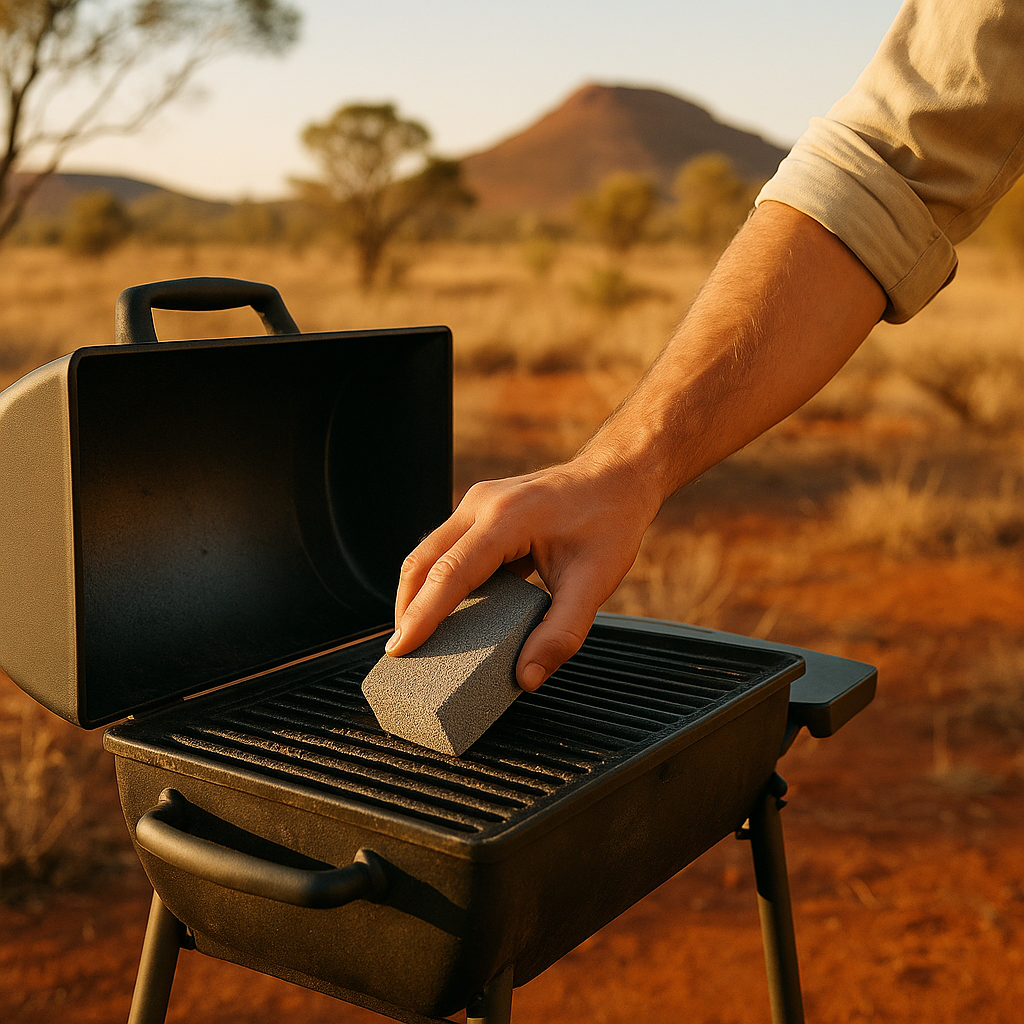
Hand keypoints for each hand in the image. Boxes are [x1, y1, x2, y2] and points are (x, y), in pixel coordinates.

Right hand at [387, 451, 659, 689]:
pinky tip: (438, 610)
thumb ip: (562, 633)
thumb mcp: (594, 583)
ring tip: (413, 637)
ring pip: (428, 551)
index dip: (422, 615)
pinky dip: (434, 579)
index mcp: (506, 519)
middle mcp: (482, 504)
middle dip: (407, 609)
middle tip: (398, 653)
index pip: (450, 573)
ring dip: (416, 593)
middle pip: (424, 560)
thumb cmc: (608, 522)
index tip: (400, 648)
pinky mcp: (480, 508)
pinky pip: (445, 546)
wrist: (616, 476)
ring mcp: (477, 502)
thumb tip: (527, 676)